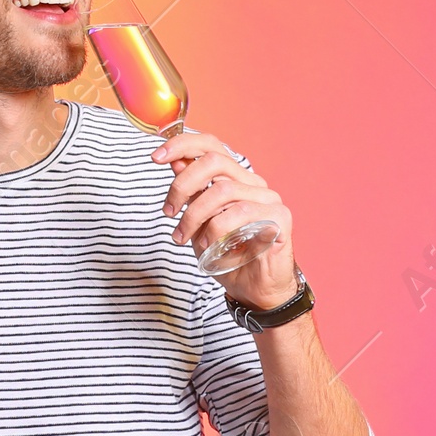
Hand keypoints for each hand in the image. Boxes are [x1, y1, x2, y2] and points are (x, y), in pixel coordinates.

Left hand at [153, 129, 298, 310]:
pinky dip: (217, 231)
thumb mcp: (198, 222)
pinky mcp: (280, 217)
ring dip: (194, 216)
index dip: (182, 145)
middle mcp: (252, 183)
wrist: (254, 290)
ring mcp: (268, 198)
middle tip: (168, 212)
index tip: (156, 157)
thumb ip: (191, 193)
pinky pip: (241, 213)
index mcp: (234, 178)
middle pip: (214, 162)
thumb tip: (174, 161)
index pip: (211, 145)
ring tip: (184, 238)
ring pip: (223, 191)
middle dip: (182, 185)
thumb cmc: (227, 256)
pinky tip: (212, 248)